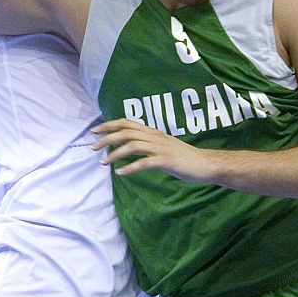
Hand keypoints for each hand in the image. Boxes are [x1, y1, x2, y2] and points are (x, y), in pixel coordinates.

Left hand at [91, 119, 214, 181]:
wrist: (204, 164)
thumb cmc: (183, 157)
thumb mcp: (162, 147)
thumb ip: (146, 145)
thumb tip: (127, 147)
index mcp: (153, 132)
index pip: (127, 123)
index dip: (109, 125)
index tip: (94, 131)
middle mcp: (155, 136)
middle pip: (126, 132)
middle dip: (106, 139)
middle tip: (92, 147)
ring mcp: (161, 148)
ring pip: (132, 146)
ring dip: (115, 154)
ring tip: (103, 162)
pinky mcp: (166, 160)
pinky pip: (144, 162)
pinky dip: (130, 168)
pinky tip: (121, 174)